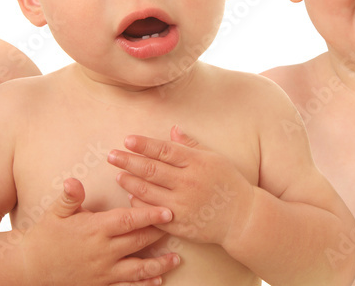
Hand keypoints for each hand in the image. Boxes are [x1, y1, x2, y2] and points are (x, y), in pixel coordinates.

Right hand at [18, 178, 180, 285]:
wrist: (29, 267)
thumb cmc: (44, 236)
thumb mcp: (56, 212)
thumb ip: (70, 197)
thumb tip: (74, 182)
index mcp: (94, 229)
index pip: (128, 221)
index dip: (149, 215)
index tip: (168, 211)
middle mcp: (102, 251)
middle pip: (138, 242)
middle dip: (160, 234)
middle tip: (178, 228)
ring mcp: (103, 271)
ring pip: (138, 268)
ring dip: (159, 264)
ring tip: (175, 259)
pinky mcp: (100, 284)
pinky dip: (144, 284)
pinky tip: (157, 282)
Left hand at [108, 126, 253, 245]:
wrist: (243, 217)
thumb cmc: (229, 183)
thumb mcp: (214, 158)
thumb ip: (191, 145)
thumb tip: (172, 129)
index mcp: (197, 163)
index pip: (164, 151)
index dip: (144, 145)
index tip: (127, 140)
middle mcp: (188, 182)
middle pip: (151, 170)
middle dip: (128, 161)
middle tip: (111, 156)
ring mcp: (183, 204)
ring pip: (148, 192)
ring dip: (130, 182)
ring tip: (118, 175)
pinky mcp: (179, 224)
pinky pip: (153, 213)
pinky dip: (140, 204)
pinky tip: (131, 196)